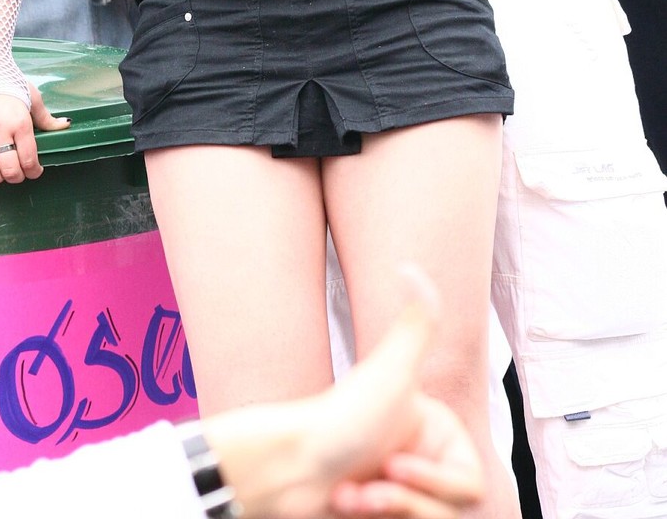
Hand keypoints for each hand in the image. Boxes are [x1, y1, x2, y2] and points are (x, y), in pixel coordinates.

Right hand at [0, 83, 69, 183]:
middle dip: (16, 177)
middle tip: (18, 176)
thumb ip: (46, 117)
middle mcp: (0, 128)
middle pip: (8, 167)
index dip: (34, 171)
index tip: (35, 172)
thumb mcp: (32, 96)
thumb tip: (65, 125)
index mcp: (20, 122)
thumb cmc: (9, 80)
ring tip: (0, 175)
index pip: (29, 157)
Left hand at [207, 269, 483, 518]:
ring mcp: (405, 491)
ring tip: (351, 497)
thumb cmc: (338, 419)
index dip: (433, 481)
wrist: (288, 467)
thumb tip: (411, 264)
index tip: (393, 462)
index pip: (469, 483)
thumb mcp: (389, 371)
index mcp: (438, 432)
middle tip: (369, 484)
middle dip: (407, 504)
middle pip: (449, 510)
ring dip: (388, 514)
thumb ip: (415, 321)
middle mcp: (425, 461)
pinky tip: (344, 503)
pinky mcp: (384, 514)